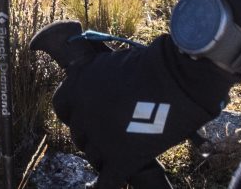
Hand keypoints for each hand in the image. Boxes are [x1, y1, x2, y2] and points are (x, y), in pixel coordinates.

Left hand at [50, 35, 237, 187]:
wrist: (178, 78)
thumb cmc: (150, 66)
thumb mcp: (109, 63)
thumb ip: (92, 79)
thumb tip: (87, 91)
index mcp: (77, 88)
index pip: (62, 109)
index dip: (77, 114)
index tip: (89, 116)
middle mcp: (83, 115)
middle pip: (79, 135)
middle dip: (93, 135)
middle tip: (113, 132)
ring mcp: (101, 140)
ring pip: (93, 158)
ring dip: (106, 156)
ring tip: (123, 150)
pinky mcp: (121, 160)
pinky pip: (107, 182)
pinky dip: (110, 183)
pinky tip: (116, 180)